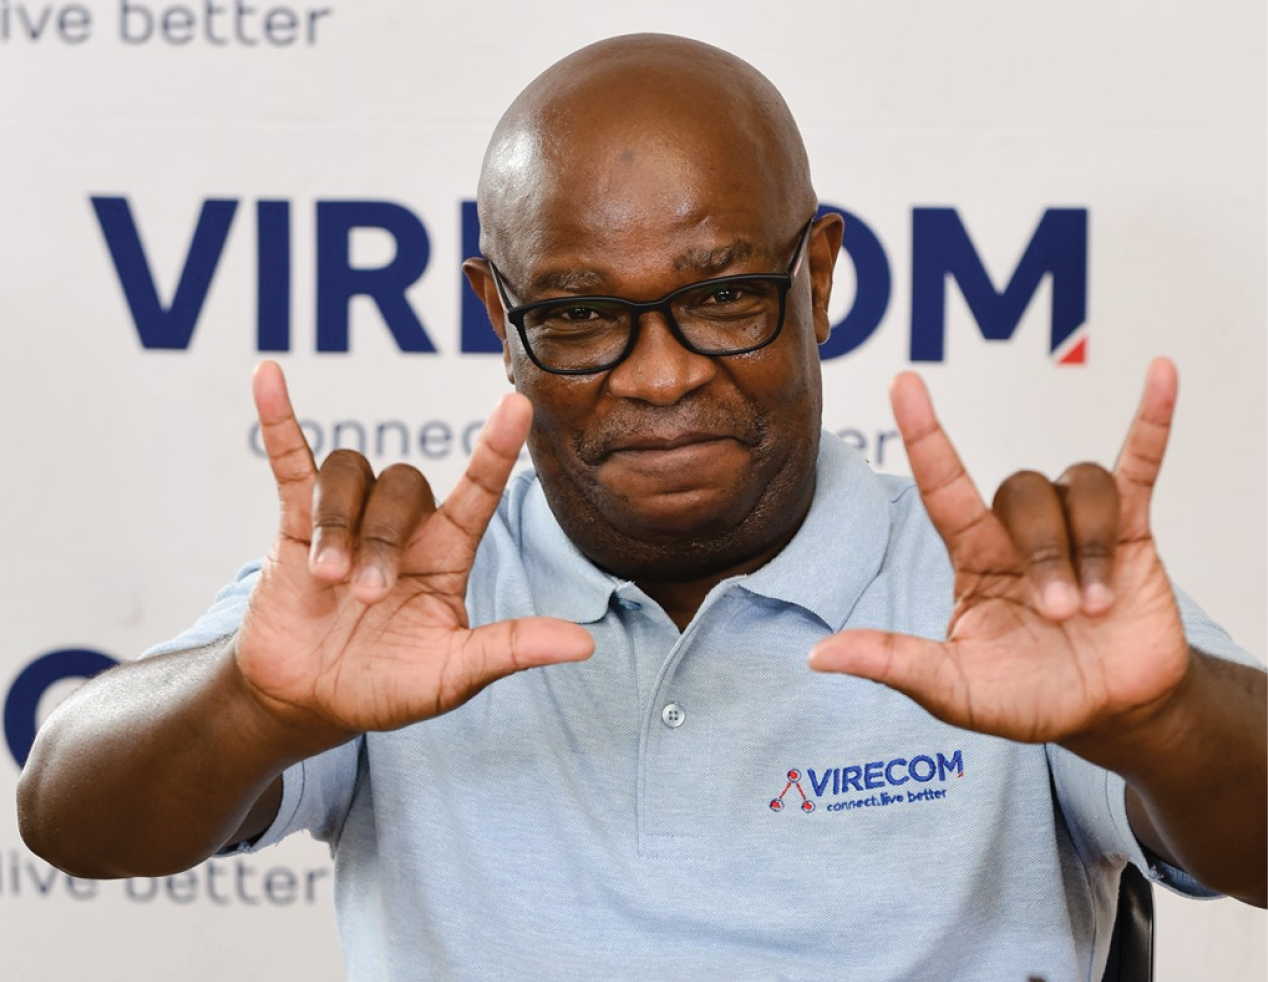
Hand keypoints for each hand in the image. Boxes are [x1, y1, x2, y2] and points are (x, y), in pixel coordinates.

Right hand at [235, 361, 592, 739]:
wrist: (306, 702)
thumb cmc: (386, 687)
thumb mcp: (453, 677)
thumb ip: (509, 650)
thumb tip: (584, 645)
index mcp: (447, 554)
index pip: (479, 490)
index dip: (497, 449)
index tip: (518, 405)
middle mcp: (404, 528)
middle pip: (403, 486)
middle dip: (382, 540)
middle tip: (367, 599)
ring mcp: (349, 521)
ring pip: (351, 473)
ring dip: (338, 522)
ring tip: (326, 580)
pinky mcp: (294, 524)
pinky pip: (290, 460)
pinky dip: (279, 420)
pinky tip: (267, 378)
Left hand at [809, 358, 1190, 745]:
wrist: (1111, 713)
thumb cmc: (1029, 697)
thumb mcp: (955, 690)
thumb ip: (897, 665)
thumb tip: (819, 657)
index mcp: (973, 559)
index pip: (943, 485)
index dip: (924, 435)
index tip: (903, 382)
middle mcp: (1018, 533)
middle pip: (1023, 493)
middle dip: (1046, 553)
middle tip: (1062, 617)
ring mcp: (1076, 526)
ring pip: (1080, 487)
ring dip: (1090, 546)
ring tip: (1096, 609)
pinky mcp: (1133, 531)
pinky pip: (1139, 463)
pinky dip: (1152, 422)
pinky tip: (1160, 375)